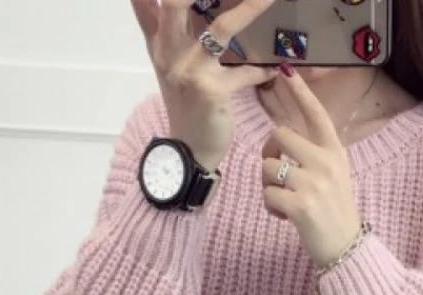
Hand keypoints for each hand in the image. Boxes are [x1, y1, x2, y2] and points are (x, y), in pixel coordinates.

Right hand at [131, 0, 277, 169]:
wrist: (189, 152)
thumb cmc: (185, 106)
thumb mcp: (168, 65)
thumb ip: (159, 29)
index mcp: (159, 44)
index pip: (147, 3)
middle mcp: (169, 54)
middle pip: (177, 3)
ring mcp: (189, 72)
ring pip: (220, 30)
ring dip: (249, 10)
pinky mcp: (211, 92)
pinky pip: (244, 73)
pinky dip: (262, 69)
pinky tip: (276, 68)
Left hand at [261, 68, 364, 268]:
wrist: (346, 248)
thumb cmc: (334, 212)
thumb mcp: (334, 175)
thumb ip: (314, 154)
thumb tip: (281, 134)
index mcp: (335, 152)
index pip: (316, 114)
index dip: (300, 92)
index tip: (286, 71)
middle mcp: (326, 162)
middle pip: (279, 135)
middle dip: (268, 153)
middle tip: (275, 173)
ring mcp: (313, 183)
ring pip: (268, 167)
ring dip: (268, 185)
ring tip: (284, 202)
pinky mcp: (300, 204)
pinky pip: (267, 194)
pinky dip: (270, 207)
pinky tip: (286, 217)